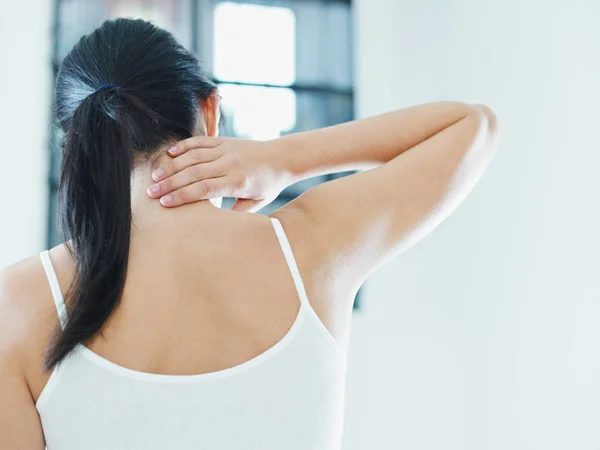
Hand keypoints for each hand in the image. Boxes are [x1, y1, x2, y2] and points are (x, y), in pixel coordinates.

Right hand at [146, 136, 288, 211]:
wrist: (283, 157)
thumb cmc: (269, 184)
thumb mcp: (257, 203)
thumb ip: (237, 213)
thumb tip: (216, 225)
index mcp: (238, 182)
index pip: (204, 189)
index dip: (183, 196)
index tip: (165, 203)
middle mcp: (230, 164)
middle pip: (194, 173)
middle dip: (170, 183)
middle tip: (151, 192)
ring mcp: (226, 150)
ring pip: (194, 156)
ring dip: (172, 165)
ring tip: (155, 176)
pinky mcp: (224, 140)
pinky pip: (200, 142)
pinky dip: (184, 146)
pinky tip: (169, 153)